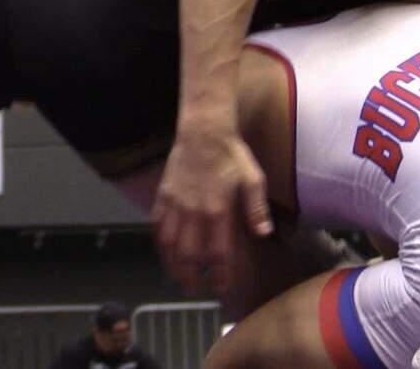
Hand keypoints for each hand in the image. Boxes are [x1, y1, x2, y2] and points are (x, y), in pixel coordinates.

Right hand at [153, 123, 272, 295]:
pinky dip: (159, 242)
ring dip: (171, 265)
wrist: (203, 130)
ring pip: (168, 245)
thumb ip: (257, 208)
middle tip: (193, 290)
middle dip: (189, 277)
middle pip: (188, 255)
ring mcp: (175, 204)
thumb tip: (263, 233)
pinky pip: (156, 225)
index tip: (220, 288)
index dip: (219, 275)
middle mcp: (193, 211)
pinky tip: (164, 250)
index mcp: (218, 210)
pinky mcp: (163, 195)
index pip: (218, 253)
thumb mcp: (253, 178)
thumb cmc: (232, 153)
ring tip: (175, 278)